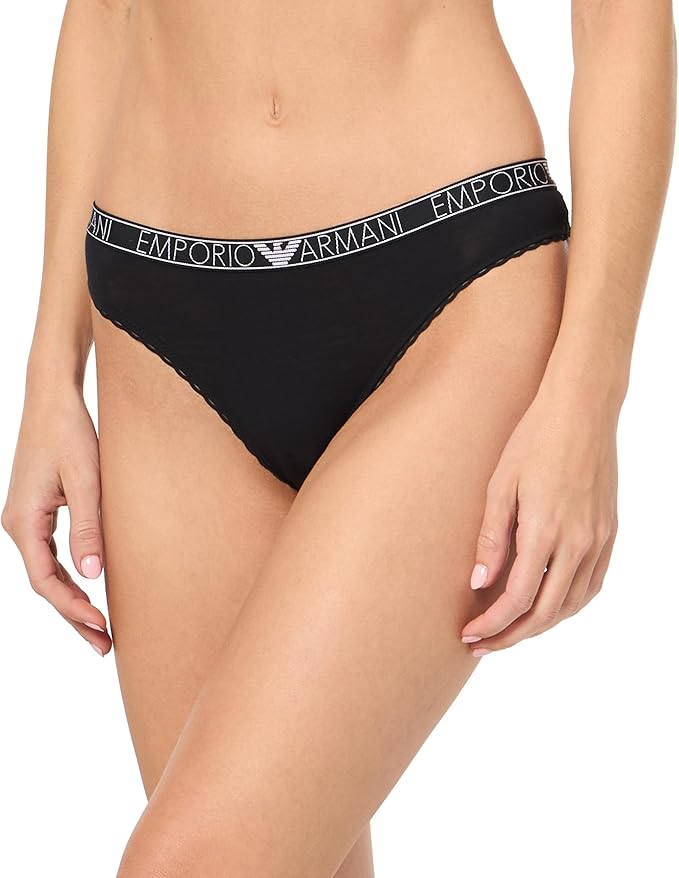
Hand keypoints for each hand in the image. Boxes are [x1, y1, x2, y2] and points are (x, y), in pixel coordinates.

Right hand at [2, 387, 110, 655]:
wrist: (53, 399)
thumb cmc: (69, 433)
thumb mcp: (85, 481)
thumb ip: (88, 527)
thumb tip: (92, 574)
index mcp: (23, 522)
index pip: (46, 580)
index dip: (73, 607)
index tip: (103, 626)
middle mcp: (18, 525)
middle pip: (45, 584)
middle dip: (73, 616)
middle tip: (105, 645)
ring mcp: (26, 520)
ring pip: (47, 573)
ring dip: (72, 600)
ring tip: (101, 629)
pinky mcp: (38, 512)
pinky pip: (49, 556)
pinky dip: (69, 578)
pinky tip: (89, 590)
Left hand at [460, 379, 618, 655]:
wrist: (582, 409)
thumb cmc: (534, 439)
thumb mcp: (500, 485)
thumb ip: (491, 538)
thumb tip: (479, 584)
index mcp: (545, 531)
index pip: (517, 600)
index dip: (492, 625)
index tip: (469, 635)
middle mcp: (578, 542)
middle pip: (546, 613)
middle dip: (511, 636)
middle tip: (481, 644)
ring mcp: (599, 539)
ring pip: (571, 604)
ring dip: (539, 625)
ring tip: (509, 630)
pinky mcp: (609, 532)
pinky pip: (591, 585)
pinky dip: (567, 604)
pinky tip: (546, 605)